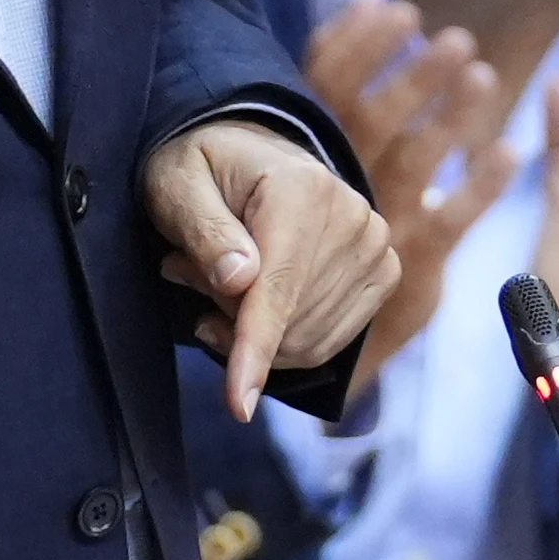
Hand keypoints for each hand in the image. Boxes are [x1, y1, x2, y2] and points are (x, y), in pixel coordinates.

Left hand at [147, 118, 395, 420]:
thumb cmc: (203, 169)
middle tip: (184, 275)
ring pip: (308, 339)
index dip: (254, 349)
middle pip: (289, 319)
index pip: (278, 287)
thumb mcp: (176, 186)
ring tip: (216, 282)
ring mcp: (375, 245)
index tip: (238, 406)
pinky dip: (283, 342)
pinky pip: (329, 341)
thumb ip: (204, 230)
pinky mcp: (382, 272)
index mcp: (302, 187)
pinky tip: (251, 307)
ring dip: (252, 331)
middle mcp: (352, 216)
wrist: (250, 153)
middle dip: (228, 319)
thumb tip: (241, 280)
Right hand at [300, 0, 518, 409]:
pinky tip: (511, 153)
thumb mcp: (321, 151)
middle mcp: (341, 188)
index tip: (393, 6)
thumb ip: (346, 77)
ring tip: (482, 76)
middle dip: (413, 78)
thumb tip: (367, 0)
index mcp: (310, 155)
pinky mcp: (415, 267)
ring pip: (414, 165)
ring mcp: (378, 228)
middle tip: (456, 40)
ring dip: (449, 118)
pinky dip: (481, 188)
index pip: (326, 90)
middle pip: (372, 122)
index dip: (357, 45)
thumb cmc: (326, 219)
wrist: (319, 338)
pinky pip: (450, 223)